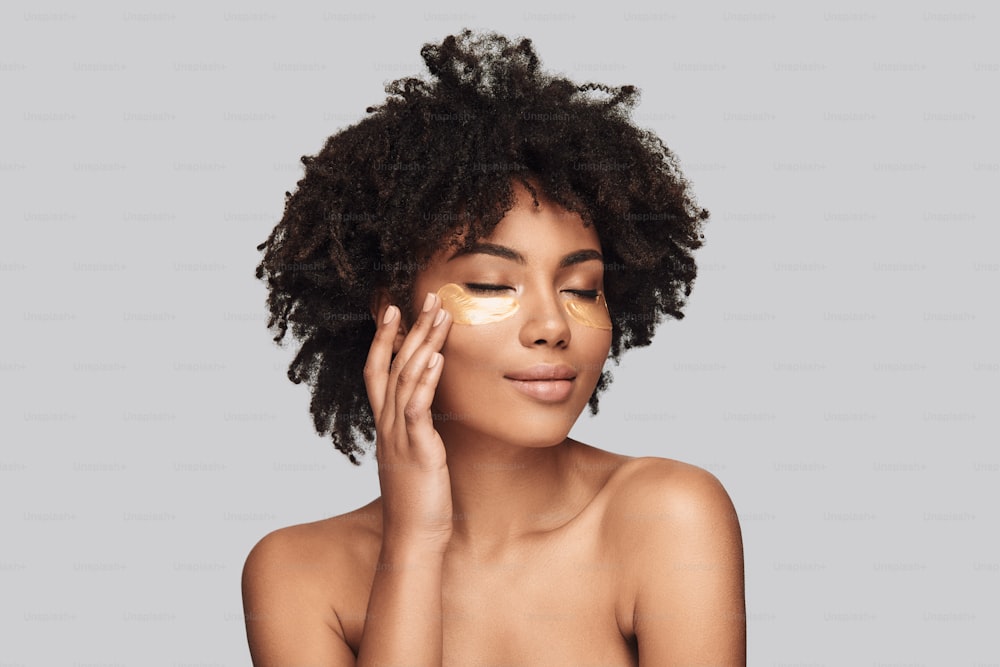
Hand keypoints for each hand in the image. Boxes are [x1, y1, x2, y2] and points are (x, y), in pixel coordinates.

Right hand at [364, 292, 453, 550]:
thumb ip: (415, 431)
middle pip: (393, 365)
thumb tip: (424, 414)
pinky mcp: (417, 450)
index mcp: (387, 425)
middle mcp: (388, 425)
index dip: (383, 339)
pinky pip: (417, 409)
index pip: (378, 371)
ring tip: (439, 314)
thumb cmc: (418, 501)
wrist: (414, 538)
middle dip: (410, 329)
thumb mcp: (414, 457)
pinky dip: (425, 381)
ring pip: (405, 379)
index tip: (393, 310)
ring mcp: (399, 436)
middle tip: (427, 298)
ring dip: (423, 343)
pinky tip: (437, 358)